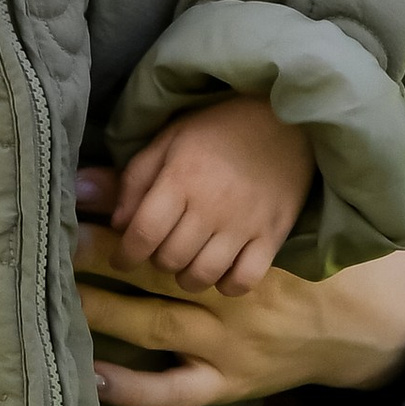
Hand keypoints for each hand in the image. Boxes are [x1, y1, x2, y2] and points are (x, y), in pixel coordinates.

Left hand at [76, 173, 404, 405]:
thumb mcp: (262, 213)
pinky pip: (176, 391)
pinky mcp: (232, 382)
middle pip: (156, 269)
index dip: (119, 211)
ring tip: (48, 298)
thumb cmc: (298, 256)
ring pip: (157, 325)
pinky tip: (91, 376)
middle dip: (100, 254)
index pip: (172, 223)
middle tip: (48, 241)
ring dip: (103, 310)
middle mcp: (235, 295)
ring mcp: (233, 343)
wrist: (365, 323)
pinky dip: (133, 387)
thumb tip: (108, 179)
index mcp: (247, 243)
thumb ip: (189, 193)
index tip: (73, 196)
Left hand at [109, 96, 314, 295]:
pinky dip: (227, 284)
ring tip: (187, 262)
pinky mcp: (273, 235)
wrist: (287, 121)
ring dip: (187, 276)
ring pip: (203, 275)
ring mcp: (245, 224)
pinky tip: (222, 270)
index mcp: (181, 178)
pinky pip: (245, 280)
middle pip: (170, 258)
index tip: (121, 259)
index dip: (125, 254)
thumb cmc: (220, 130)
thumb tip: (117, 224)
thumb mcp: (169, 139)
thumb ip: (136, 179)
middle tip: (162, 250)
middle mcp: (211, 206)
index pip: (143, 233)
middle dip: (157, 261)